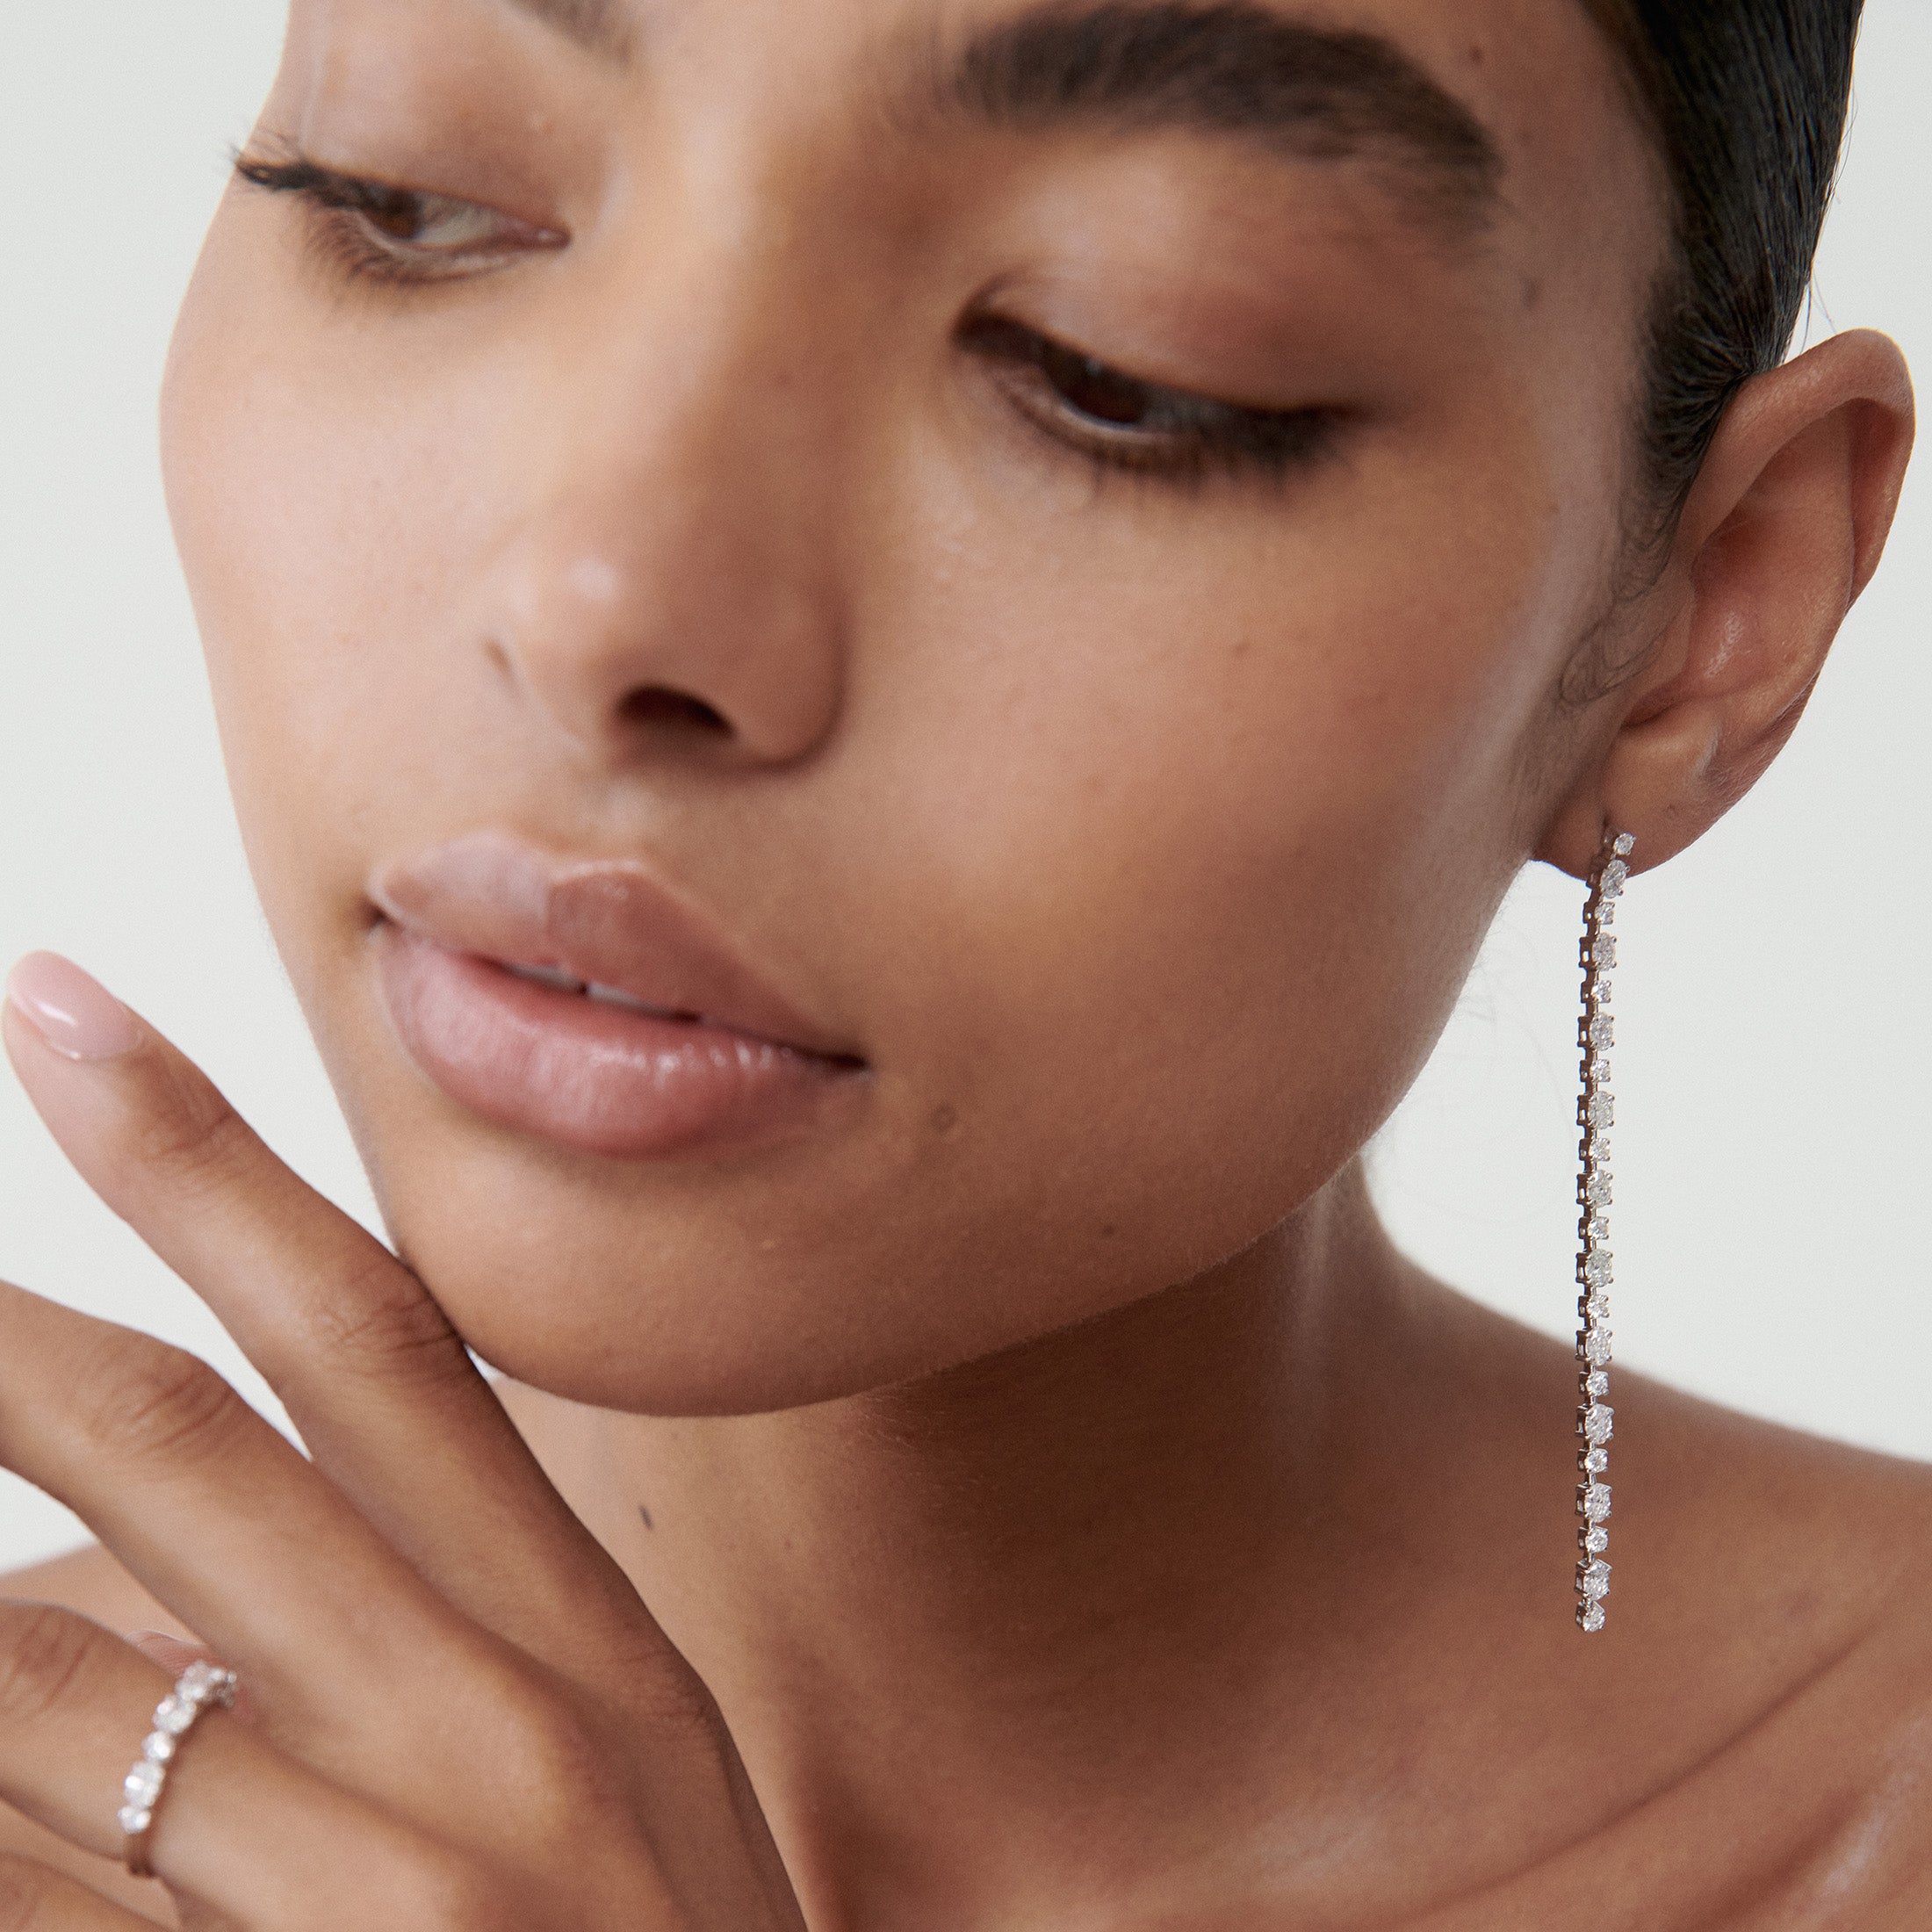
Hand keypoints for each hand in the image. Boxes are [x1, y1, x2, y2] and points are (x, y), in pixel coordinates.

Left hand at [0, 954, 807, 1929]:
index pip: (375, 1334)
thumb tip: (152, 1539)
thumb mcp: (614, 1780)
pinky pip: (35, 1883)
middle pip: (177, 1449)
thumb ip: (443, 1635)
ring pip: (45, 1684)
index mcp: (588, 1640)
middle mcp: (498, 1726)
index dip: (207, 1162)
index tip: (64, 1015)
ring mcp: (392, 1887)